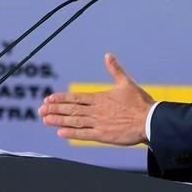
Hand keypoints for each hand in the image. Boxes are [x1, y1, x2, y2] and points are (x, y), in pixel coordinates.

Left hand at [38, 52, 154, 145]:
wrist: (150, 120)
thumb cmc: (140, 103)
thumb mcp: (126, 83)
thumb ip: (115, 70)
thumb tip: (108, 55)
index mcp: (100, 98)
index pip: (76, 97)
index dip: (61, 99)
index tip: (48, 99)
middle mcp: (96, 110)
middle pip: (71, 109)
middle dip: (55, 109)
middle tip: (41, 110)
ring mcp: (99, 123)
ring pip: (74, 121)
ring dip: (59, 120)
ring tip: (45, 119)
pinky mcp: (104, 135)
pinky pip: (84, 134)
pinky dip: (72, 133)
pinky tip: (60, 132)